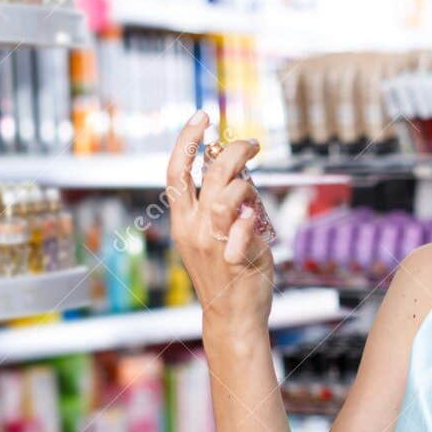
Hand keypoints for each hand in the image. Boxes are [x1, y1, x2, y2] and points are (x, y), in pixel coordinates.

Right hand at [166, 111, 273, 336]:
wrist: (231, 315)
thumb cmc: (226, 272)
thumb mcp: (212, 235)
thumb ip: (219, 205)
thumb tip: (236, 172)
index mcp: (183, 220)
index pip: (176, 171)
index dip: (187, 139)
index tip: (202, 116)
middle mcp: (193, 229)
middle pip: (209, 174)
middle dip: (233, 150)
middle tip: (253, 144)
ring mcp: (213, 245)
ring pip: (226, 196)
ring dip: (245, 185)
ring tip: (254, 192)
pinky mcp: (234, 260)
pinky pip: (241, 229)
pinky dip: (250, 217)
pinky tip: (254, 219)